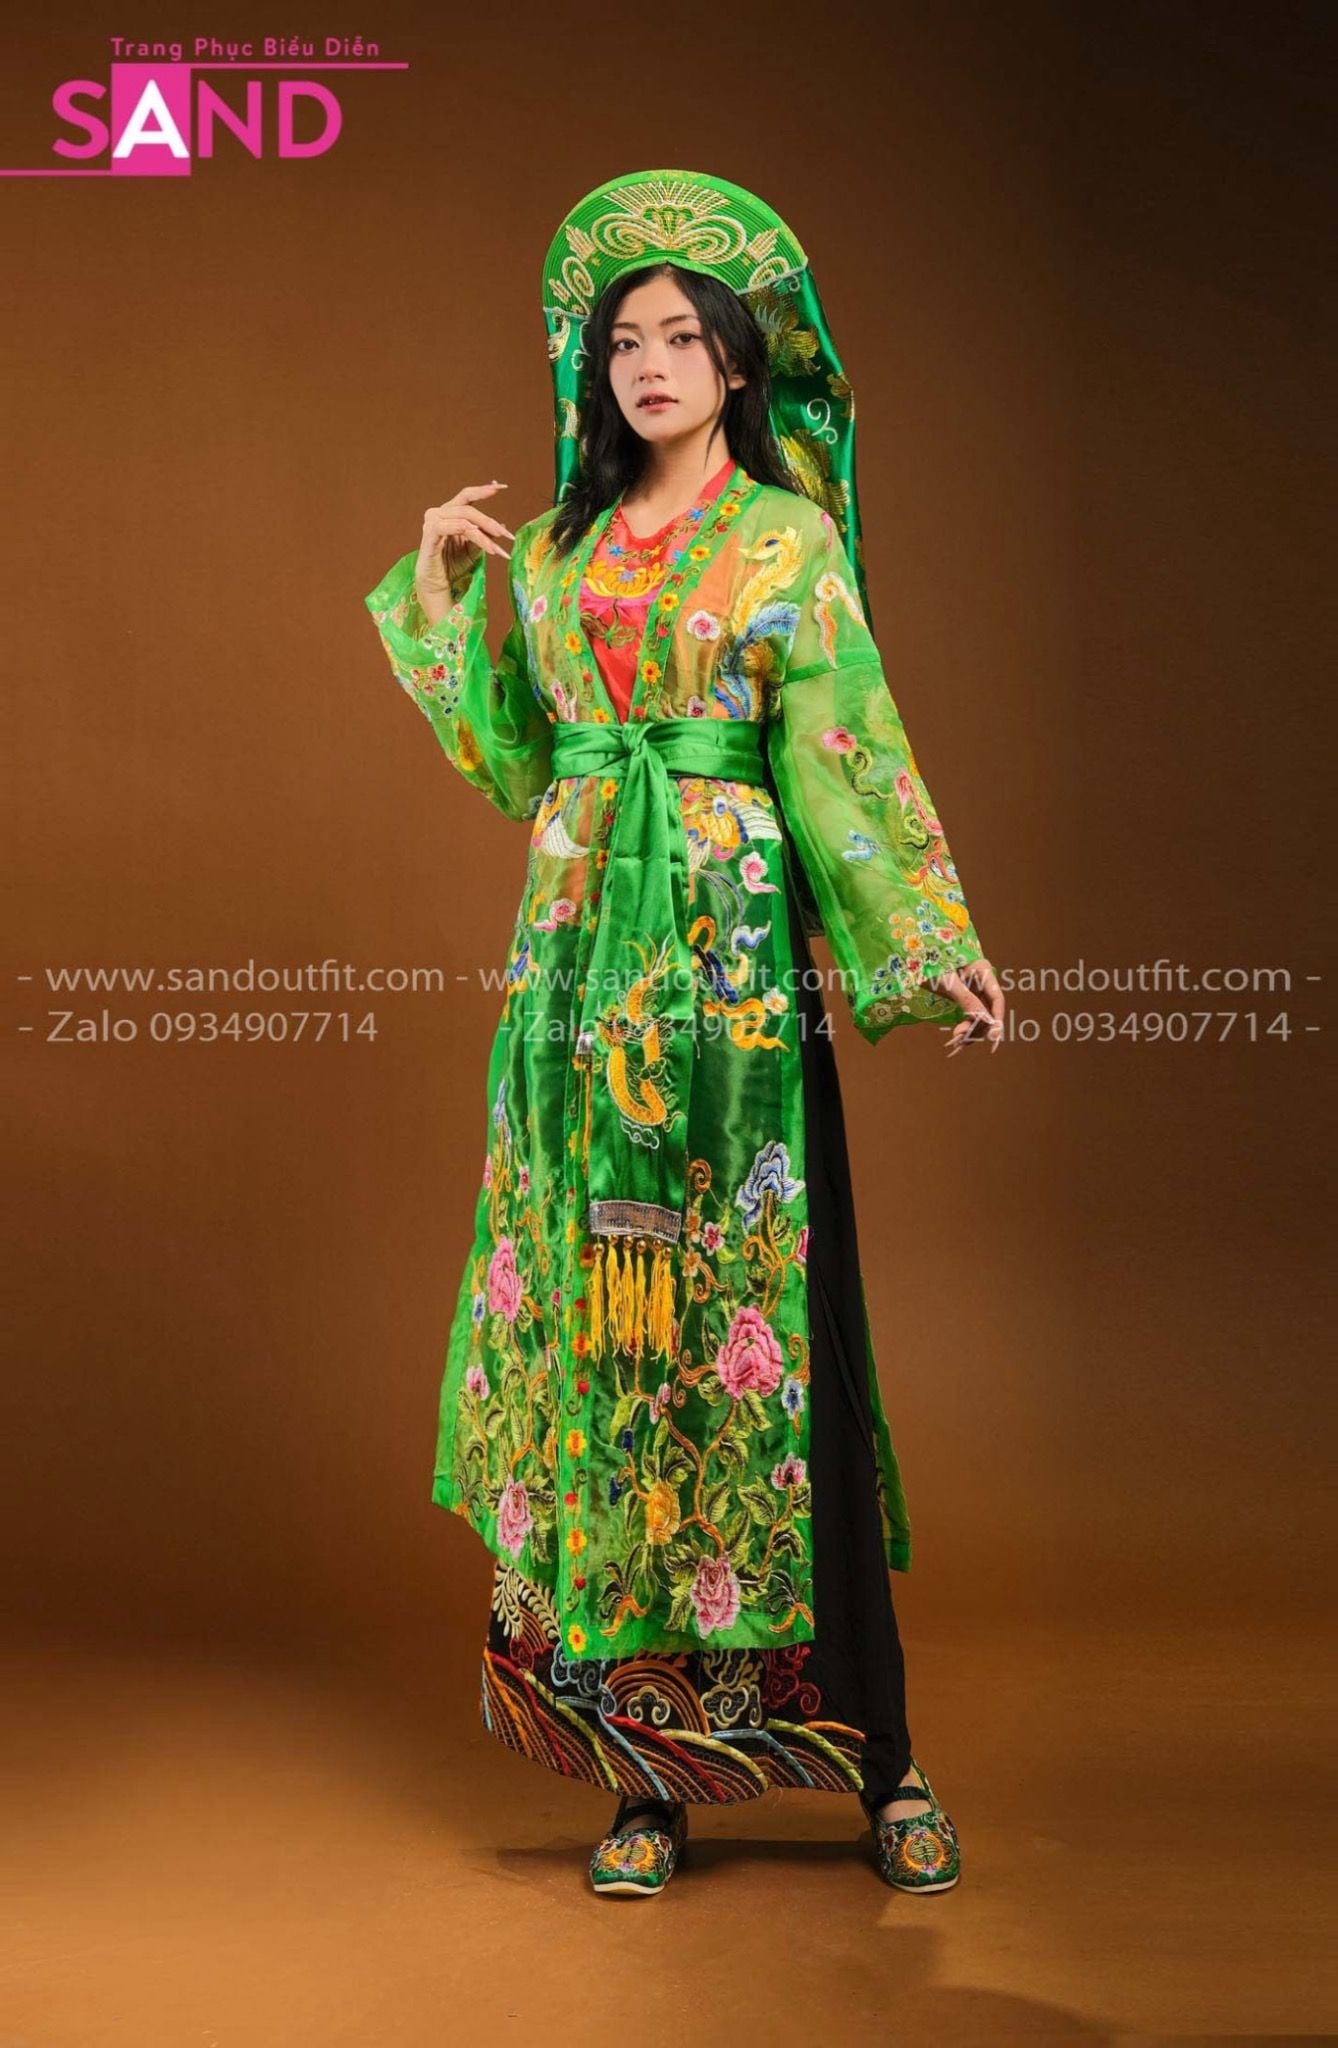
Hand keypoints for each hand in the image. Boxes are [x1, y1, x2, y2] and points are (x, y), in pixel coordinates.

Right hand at [414, 481, 515, 617]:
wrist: (438, 584)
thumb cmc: (453, 565)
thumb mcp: (475, 548)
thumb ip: (485, 535)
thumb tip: (503, 525)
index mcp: (451, 513)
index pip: (467, 495)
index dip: (483, 490)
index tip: (502, 487)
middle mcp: (440, 513)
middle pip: (468, 509)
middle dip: (489, 522)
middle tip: (505, 535)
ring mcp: (432, 523)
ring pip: (462, 520)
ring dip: (482, 534)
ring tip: (496, 549)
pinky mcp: (428, 535)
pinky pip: (446, 526)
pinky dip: (463, 530)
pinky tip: (477, 536)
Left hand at [927, 957, 1004, 1055]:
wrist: (912, 956)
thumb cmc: (929, 961)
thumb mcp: (948, 982)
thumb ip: (967, 999)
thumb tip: (984, 1019)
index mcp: (982, 971)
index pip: (997, 998)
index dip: (996, 1018)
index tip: (993, 1036)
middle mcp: (982, 981)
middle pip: (989, 1010)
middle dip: (978, 1026)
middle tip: (960, 1037)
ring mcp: (974, 989)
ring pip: (980, 1015)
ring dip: (970, 1030)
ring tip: (955, 1041)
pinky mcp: (964, 997)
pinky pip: (970, 1015)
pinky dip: (964, 1027)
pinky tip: (956, 1038)